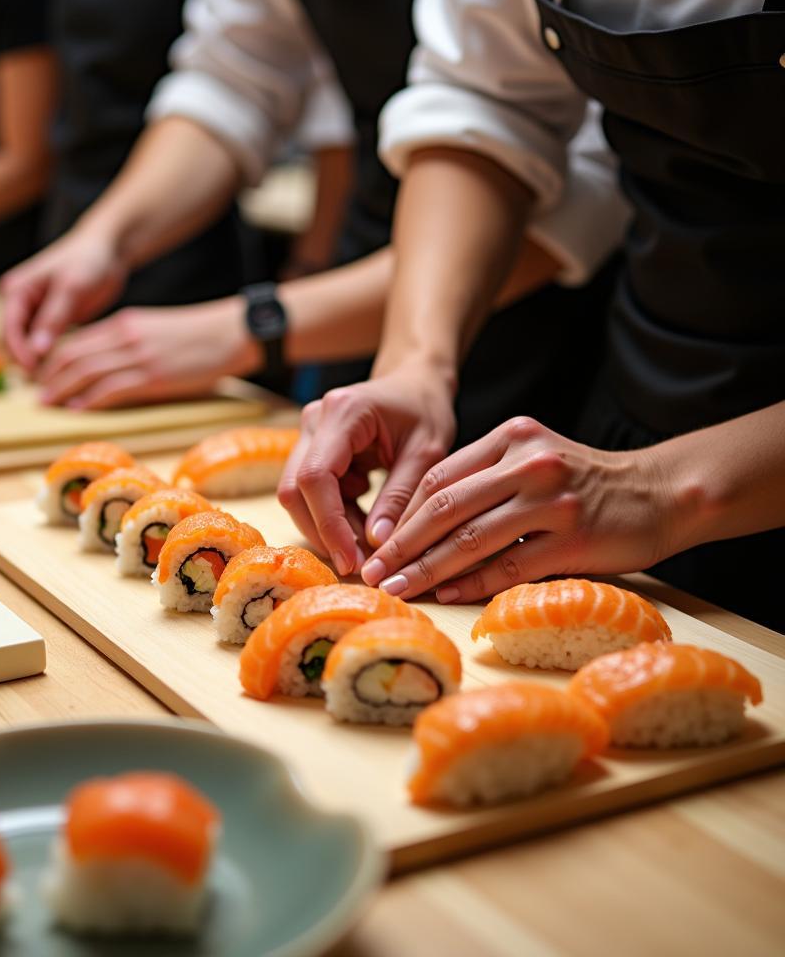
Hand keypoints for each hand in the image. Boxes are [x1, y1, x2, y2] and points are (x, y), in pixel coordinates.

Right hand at [0, 229, 129, 370]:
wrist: (108, 249)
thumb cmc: (88, 259)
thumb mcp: (71, 287)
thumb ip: (53, 318)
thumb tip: (36, 351)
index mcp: (16, 290)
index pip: (8, 329)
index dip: (19, 353)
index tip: (36, 371)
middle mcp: (20, 303)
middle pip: (12, 343)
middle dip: (26, 363)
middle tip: (48, 384)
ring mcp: (34, 314)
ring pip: (28, 348)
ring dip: (38, 364)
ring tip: (57, 382)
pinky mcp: (51, 322)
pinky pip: (45, 346)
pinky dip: (51, 359)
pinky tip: (66, 372)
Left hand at [36, 296, 261, 408]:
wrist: (232, 332)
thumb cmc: (201, 336)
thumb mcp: (157, 330)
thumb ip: (131, 342)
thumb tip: (110, 364)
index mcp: (125, 323)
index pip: (77, 341)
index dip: (55, 360)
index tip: (43, 377)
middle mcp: (125, 336)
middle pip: (74, 355)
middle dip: (50, 376)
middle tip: (37, 395)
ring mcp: (139, 356)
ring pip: (86, 372)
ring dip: (62, 390)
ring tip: (48, 405)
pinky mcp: (154, 375)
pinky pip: (111, 388)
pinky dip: (90, 400)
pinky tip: (77, 409)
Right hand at [277, 364, 456, 575]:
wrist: (415, 383)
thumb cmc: (425, 410)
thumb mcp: (427, 453)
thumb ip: (400, 497)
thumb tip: (376, 545)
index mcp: (343, 412)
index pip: (316, 476)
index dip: (329, 523)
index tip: (353, 560)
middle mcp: (315, 420)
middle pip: (294, 488)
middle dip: (323, 532)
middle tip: (360, 565)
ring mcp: (308, 434)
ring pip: (298, 495)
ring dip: (329, 528)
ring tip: (369, 548)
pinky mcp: (312, 450)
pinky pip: (312, 493)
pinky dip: (335, 517)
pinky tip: (365, 524)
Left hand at [360, 416, 675, 602]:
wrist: (660, 493)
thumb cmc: (583, 484)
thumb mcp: (532, 460)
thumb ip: (482, 480)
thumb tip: (417, 525)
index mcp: (511, 438)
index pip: (438, 477)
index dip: (402, 514)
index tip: (375, 542)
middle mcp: (529, 462)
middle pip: (446, 507)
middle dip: (403, 544)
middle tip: (372, 571)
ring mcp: (553, 499)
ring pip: (472, 538)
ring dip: (427, 568)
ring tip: (397, 588)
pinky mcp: (573, 536)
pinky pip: (509, 565)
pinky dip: (472, 582)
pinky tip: (445, 593)